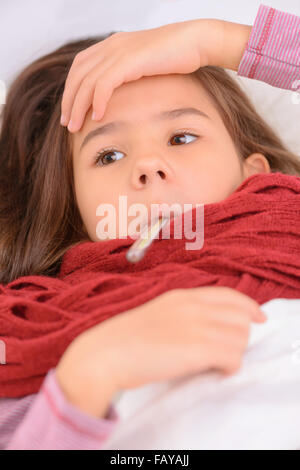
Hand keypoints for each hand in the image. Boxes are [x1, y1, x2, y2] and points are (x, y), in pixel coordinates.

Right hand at [55, 286, 266, 416]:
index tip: (259, 318)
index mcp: (182, 295)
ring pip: (241, 337)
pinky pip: (234, 357)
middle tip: (225, 351)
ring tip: (216, 363)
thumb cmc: (125, 339)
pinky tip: (216, 371)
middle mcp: (193, 306)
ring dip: (234, 353)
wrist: (105, 353)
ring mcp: (196, 325)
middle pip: (241, 317)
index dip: (249, 307)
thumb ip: (183, 315)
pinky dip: (230, 367)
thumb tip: (208, 328)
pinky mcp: (197, 348)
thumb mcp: (157, 314)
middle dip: (240, 335)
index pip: (230, 295)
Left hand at [60, 18, 223, 132]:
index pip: (80, 67)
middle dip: (69, 101)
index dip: (71, 89)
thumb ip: (129, 75)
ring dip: (78, 106)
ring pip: (87, 82)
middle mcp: (111, 45)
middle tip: (67, 124)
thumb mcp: (145, 65)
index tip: (70, 111)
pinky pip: (104, 84)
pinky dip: (97, 102)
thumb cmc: (177, 57)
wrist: (196, 42)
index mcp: (112, 45)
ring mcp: (119, 51)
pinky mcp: (129, 60)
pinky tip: (97, 117)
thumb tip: (121, 96)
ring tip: (75, 127)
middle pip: (78, 75)